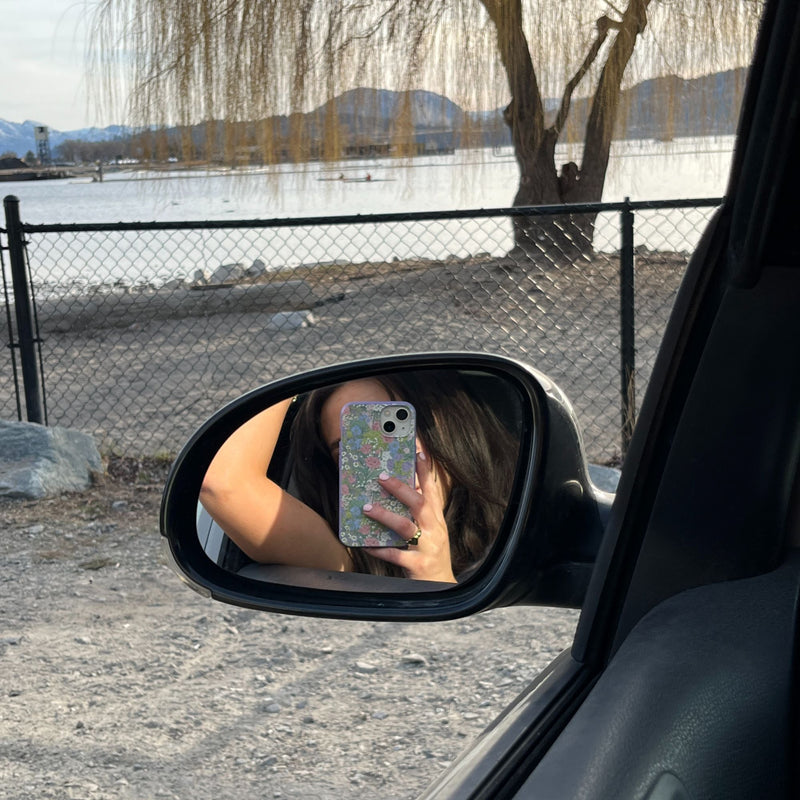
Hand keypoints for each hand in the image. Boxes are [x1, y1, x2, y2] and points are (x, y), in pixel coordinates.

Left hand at [362, 452, 454, 582]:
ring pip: (406, 527)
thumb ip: (418, 512)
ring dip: (386, 515)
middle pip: (420, 503)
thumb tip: (397, 490)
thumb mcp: (431, 530)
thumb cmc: (431, 554)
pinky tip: (365, 544)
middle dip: (401, 488)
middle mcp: (435, 530)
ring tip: (367, 507)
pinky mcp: (418, 565)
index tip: (418, 450)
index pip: (433, 489)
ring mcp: (427, 547)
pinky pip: (396, 555)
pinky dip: (379, 549)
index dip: (426, 470)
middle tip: (382, 476)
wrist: (442, 587)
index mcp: (437, 518)